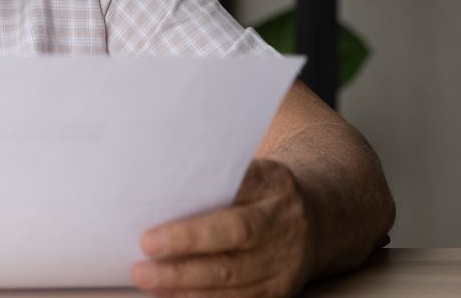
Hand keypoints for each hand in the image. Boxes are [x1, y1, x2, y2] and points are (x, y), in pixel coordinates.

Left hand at [132, 159, 313, 296]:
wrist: (317, 223)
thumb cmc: (261, 195)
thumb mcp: (251, 175)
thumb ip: (214, 179)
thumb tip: (156, 190)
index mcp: (273, 185)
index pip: (235, 189)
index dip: (198, 210)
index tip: (155, 226)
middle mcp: (283, 223)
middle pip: (233, 235)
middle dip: (185, 245)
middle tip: (144, 250)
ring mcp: (284, 262)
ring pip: (232, 277)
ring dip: (184, 282)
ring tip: (146, 279)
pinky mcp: (278, 291)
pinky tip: (170, 295)